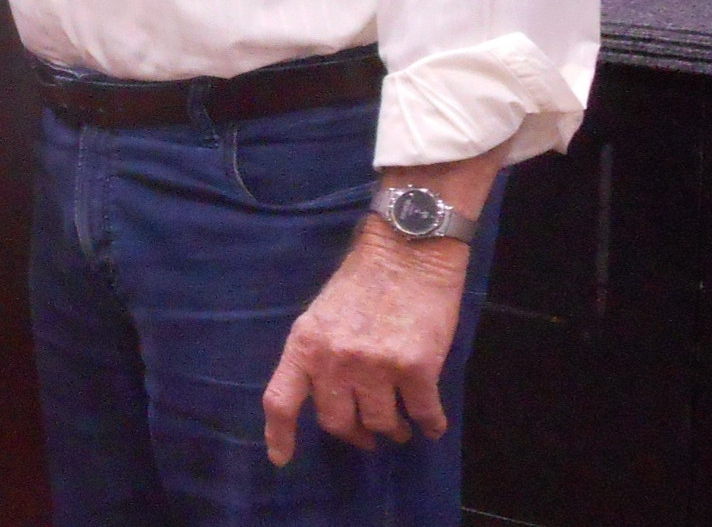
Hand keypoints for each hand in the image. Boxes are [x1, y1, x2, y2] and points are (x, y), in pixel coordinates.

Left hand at [261, 220, 468, 465]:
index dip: (279, 435)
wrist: (407, 252)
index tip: (282, 459)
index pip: (281, 399)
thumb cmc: (362, 281)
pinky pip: (424, 415)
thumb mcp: (321, 315)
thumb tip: (323, 397)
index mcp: (304, 344)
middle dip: (354, 434)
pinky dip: (430, 424)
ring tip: (401, 425)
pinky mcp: (416, 368)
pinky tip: (432, 423)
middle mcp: (334, 359)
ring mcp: (374, 366)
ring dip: (393, 430)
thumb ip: (316, 354)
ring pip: (381, 424)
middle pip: (336, 423)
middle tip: (367, 434)